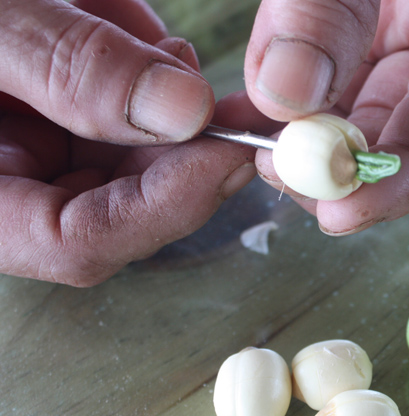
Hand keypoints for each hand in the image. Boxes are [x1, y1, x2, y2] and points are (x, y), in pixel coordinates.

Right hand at [0, 0, 261, 285]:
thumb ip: (66, 66)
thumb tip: (182, 110)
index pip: (79, 242)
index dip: (167, 205)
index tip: (231, 151)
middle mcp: (3, 189)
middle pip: (120, 203)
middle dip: (181, 148)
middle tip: (231, 100)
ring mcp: (26, 154)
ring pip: (126, 156)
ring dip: (159, 100)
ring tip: (144, 32)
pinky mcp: (43, 116)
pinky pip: (109, 111)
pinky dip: (135, 68)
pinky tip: (131, 26)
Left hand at [243, 0, 408, 234]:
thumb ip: (329, 6)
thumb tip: (286, 94)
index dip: (403, 175)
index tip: (343, 214)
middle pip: (401, 126)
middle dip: (340, 165)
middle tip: (279, 174)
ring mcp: (402, 36)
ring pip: (355, 108)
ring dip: (302, 137)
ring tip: (248, 141)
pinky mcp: (359, 30)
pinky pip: (321, 77)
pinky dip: (280, 100)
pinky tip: (242, 115)